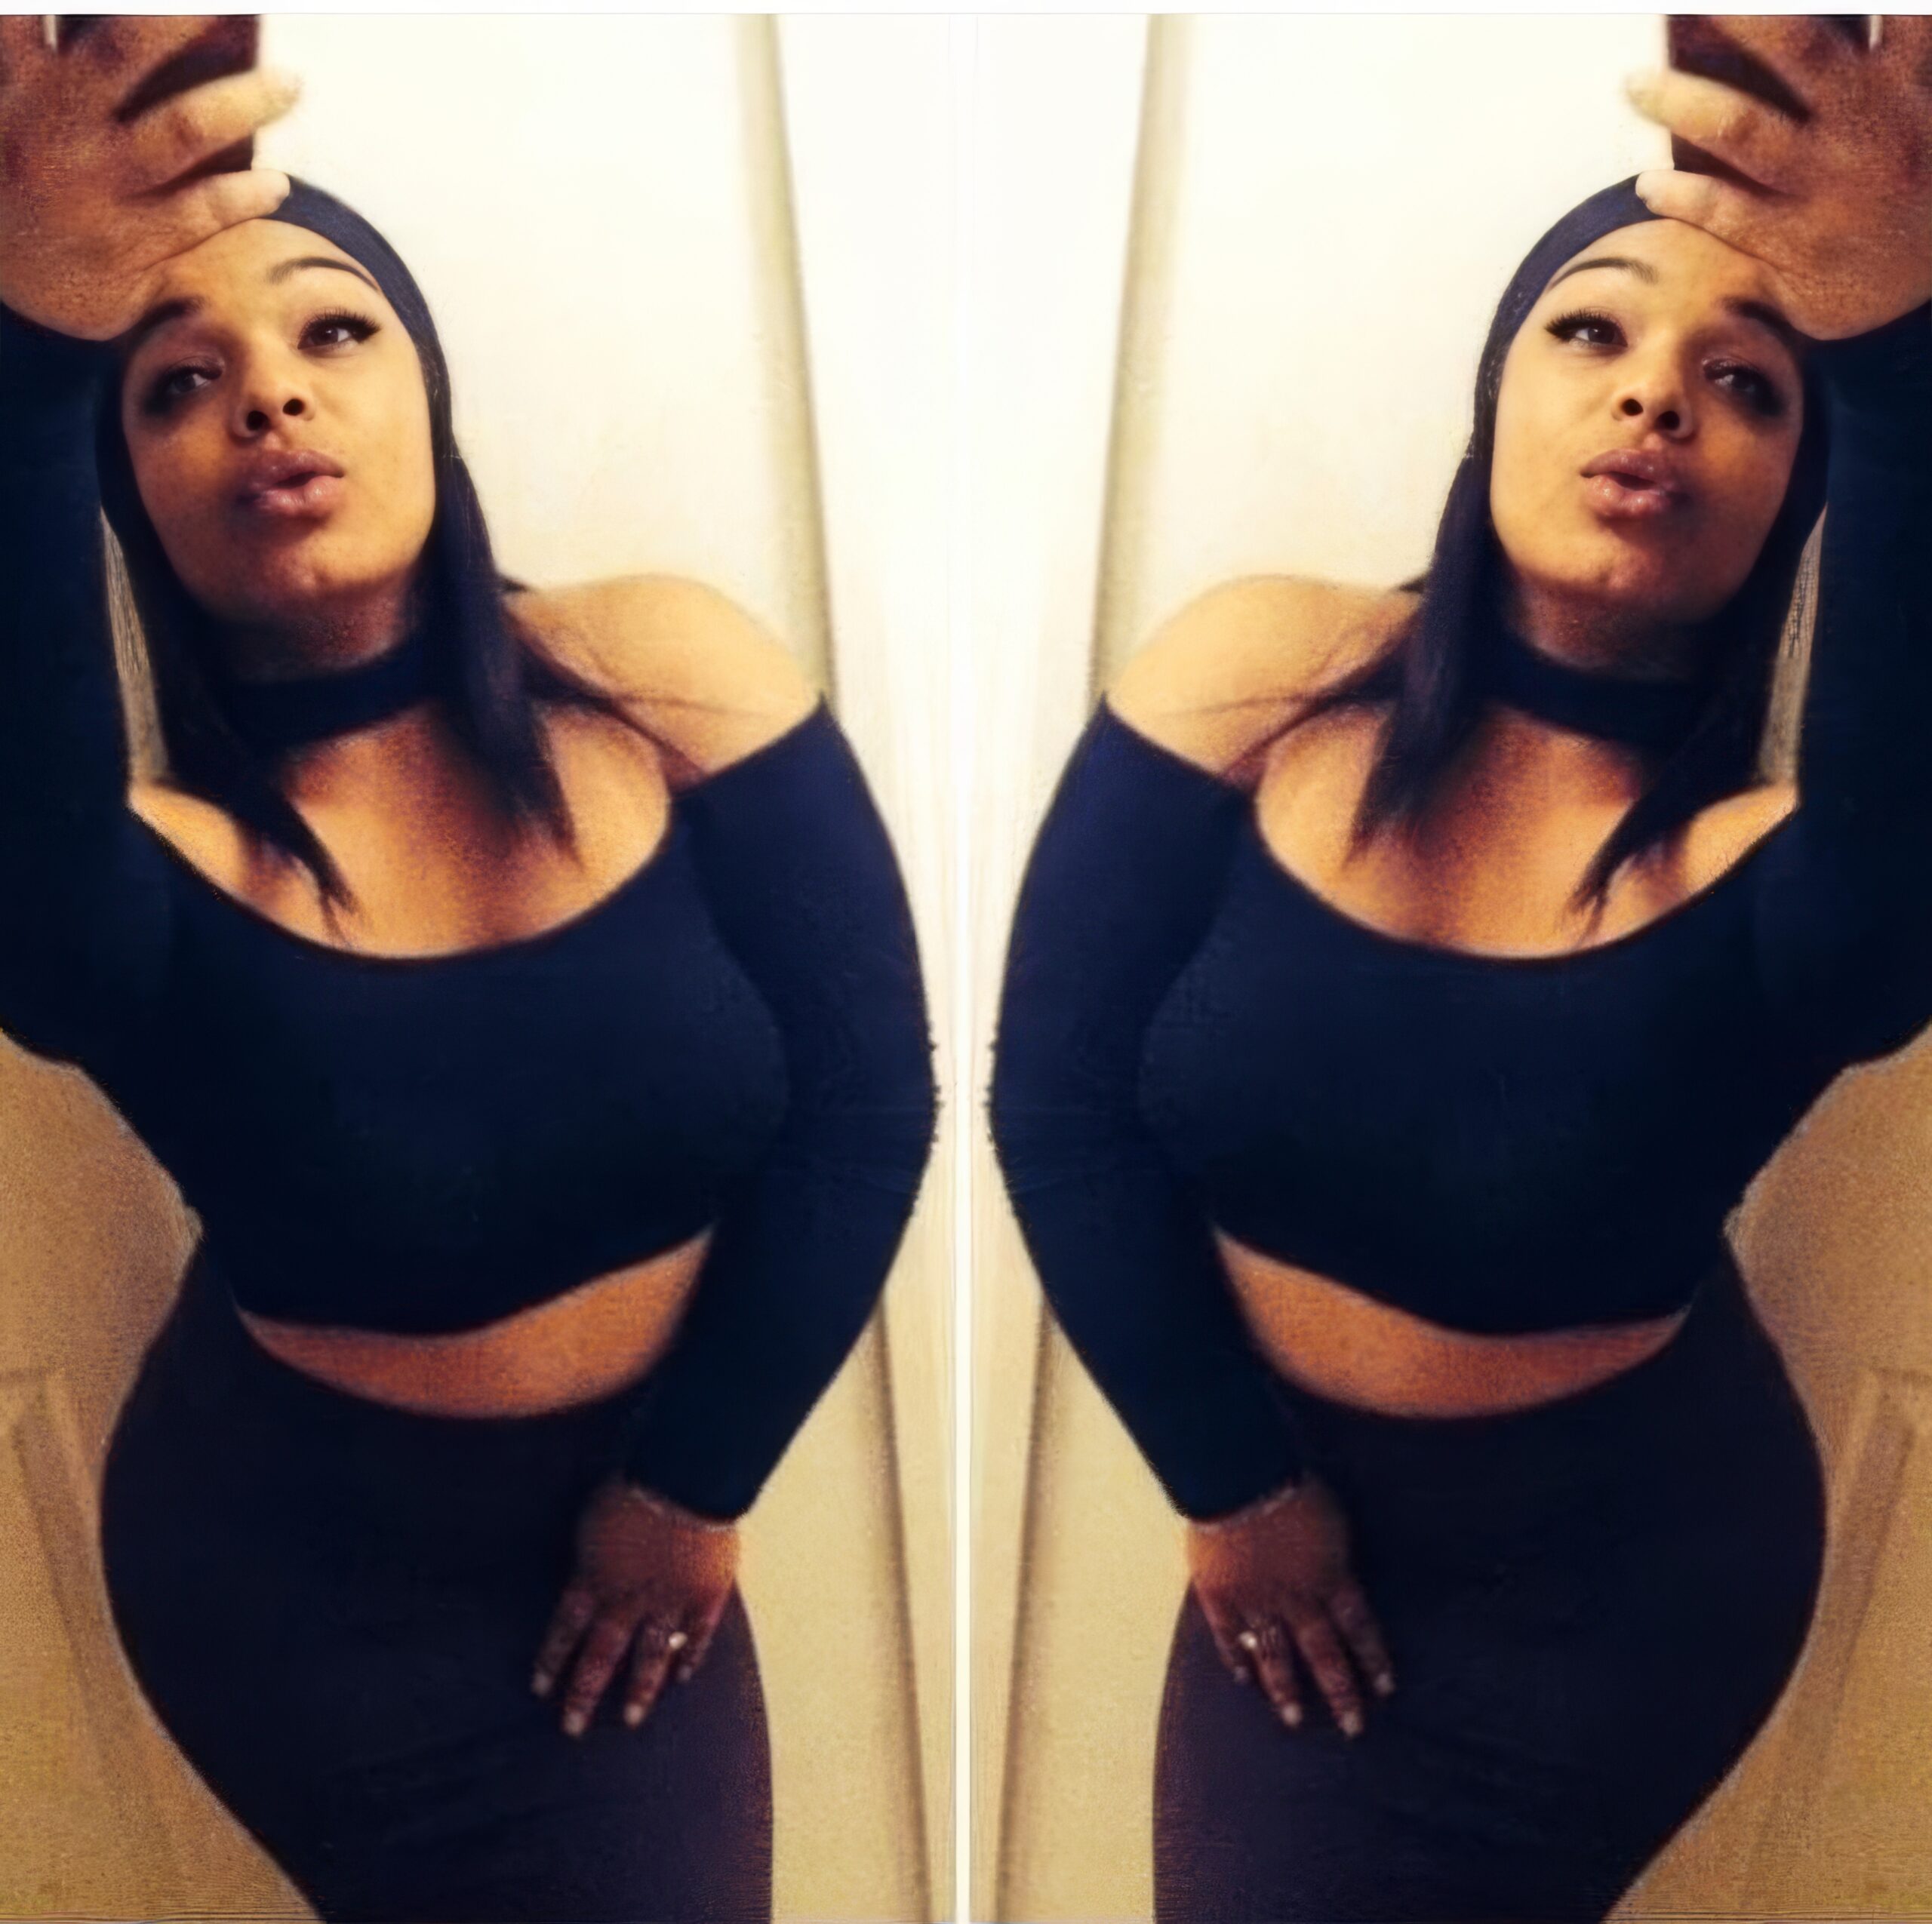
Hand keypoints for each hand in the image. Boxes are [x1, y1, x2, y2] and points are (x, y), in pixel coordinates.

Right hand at [0, 15, 297, 338]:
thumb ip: (49, 64)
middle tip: (233, 3)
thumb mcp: (16, 106)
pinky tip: (276, 183)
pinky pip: (198, 212)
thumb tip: (128, 28)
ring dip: (246, 102)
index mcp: (17, 79)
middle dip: (182, 17)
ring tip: (291, 83)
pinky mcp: (123, 247)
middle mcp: (52, 125)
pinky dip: (243, 196)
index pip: (31, 13)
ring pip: (183, 130)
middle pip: (122, 49)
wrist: (0, 283)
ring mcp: (91, 187)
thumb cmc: (23, 172)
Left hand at [531, 1473, 738, 1737]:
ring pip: (650, 1656)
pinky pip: (697, 1633)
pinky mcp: (705, 1594)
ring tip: (631, 1718)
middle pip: (601, 1655)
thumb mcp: (592, 1519)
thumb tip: (582, 1573)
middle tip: (572, 1729)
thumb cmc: (632, 1487)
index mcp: (595, 1579)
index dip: (552, 1660)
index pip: (565, 1630)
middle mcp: (628, 1600)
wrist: (685, 1478)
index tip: (540, 1689)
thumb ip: (589, 1555)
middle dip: (584, 1694)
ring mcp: (669, 1601)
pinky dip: (691, 1655)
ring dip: (639, 1689)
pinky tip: (684, 1675)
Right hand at [1187, 1470, 1395, 1738]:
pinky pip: (1228, 1633)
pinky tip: (1242, 1678)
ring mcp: (1255, 1599)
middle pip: (1322, 1653)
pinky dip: (1235, 1656)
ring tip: (1293, 1719)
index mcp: (1329, 1577)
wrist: (1237, 1475)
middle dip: (1340, 1692)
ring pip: (1274, 1653)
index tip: (1385, 1689)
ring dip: (1285, 1688)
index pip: (1358, 1628)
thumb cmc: (1291, 1486)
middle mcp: (1296, 1598)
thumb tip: (1343, 1577)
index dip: (1373, 1659)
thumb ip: (1337, 1556)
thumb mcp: (1333, 1519)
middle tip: (1353, 1727)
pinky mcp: (1219, 1593)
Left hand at [1624, 18, 1931, 339]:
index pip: (1893, 11)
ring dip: (1679, 101)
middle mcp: (1870, 123)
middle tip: (1690, 4)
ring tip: (1634, 84)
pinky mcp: (1800, 245)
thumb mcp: (1920, 108)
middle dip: (1740, 18)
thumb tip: (1829, 24)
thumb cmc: (1915, 178)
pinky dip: (1681, 195)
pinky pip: (1725, 211)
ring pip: (1741, 127)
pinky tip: (1649, 183)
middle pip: (1798, 47)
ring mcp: (1831, 185)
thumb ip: (1884, 65)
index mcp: (1908, 79)